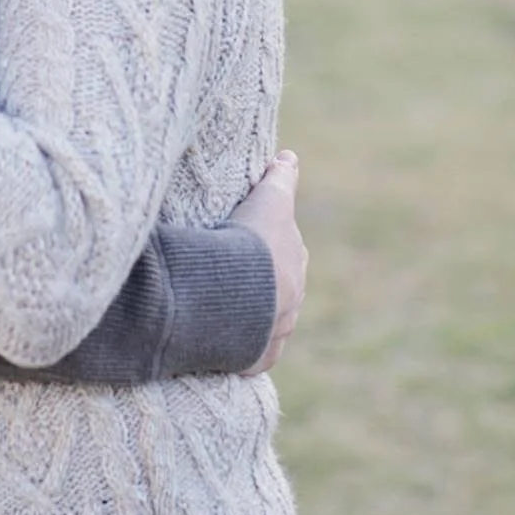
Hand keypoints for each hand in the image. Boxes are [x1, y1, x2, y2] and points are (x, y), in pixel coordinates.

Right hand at [228, 151, 306, 375]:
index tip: (248, 240)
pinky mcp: (255, 357)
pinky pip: (250, 354)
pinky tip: (224, 343)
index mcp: (295, 263)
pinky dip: (240, 348)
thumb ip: (281, 178)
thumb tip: (290, 157)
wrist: (235, 290)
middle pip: (279, 287)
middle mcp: (292, 300)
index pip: (287, 250)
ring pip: (266, 321)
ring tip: (220, 304)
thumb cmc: (250, 241)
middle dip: (262, 281)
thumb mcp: (268, 200)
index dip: (268, 243)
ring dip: (250, 314)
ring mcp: (275, 330)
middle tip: (231, 271)